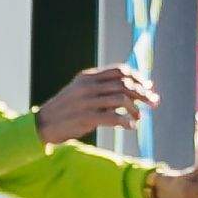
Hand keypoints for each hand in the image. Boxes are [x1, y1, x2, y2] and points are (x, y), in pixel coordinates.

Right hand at [36, 65, 152, 142]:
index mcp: (88, 77)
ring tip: (138, 118)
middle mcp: (87, 86)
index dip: (139, 78)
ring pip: (122, 99)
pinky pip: (113, 117)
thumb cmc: (68, 110)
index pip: (120, 70)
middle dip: (144, 93)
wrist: (43, 124)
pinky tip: (130, 127)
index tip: (149, 87)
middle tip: (154, 103)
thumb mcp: (82, 92)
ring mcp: (86, 101)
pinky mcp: (85, 118)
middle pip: (125, 84)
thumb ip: (103, 88)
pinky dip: (126, 122)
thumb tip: (135, 87)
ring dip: (135, 110)